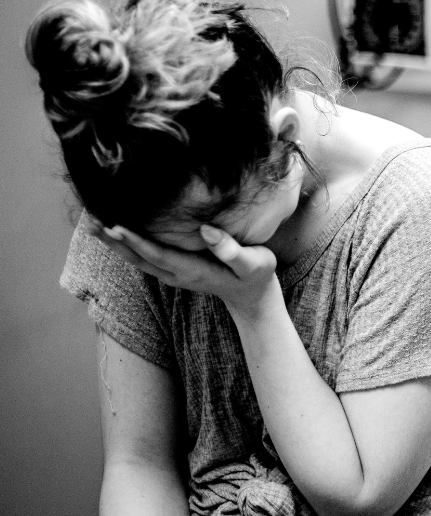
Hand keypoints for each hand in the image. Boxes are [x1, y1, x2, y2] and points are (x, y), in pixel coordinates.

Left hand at [94, 222, 281, 318]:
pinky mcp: (171, 268)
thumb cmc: (256, 276)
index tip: (114, 225)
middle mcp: (175, 274)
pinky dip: (124, 243)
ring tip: (91, 222)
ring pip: (135, 258)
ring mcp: (171, 273)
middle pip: (136, 257)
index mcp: (193, 270)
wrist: (252, 296)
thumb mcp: (254, 264)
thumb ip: (232, 250)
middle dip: (112, 239)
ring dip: (112, 242)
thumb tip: (206, 230)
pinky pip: (142, 256)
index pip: (157, 254)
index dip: (135, 240)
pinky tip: (114, 230)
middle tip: (89, 219)